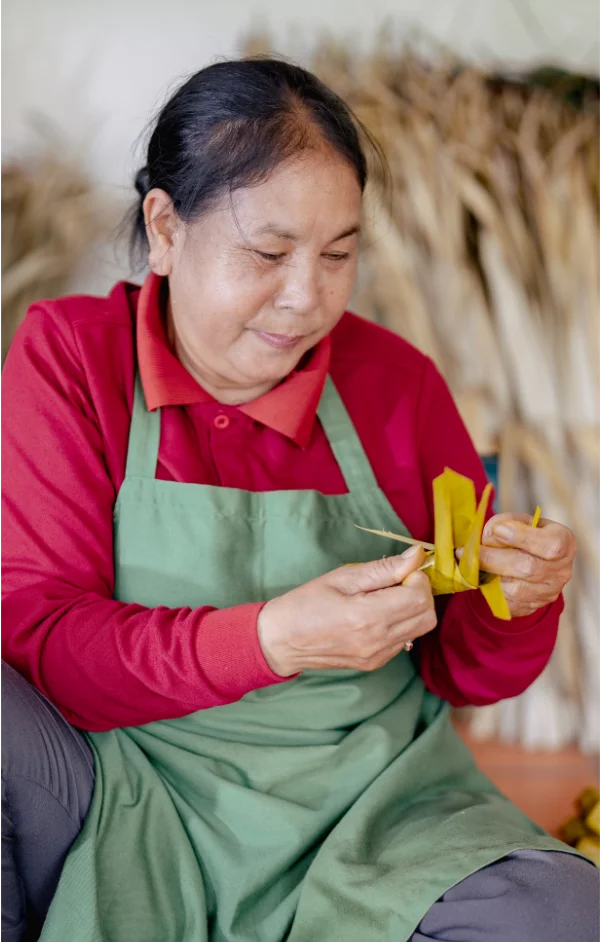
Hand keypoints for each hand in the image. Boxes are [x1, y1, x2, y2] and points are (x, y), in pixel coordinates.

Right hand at [257, 546, 436, 676]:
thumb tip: (415, 555)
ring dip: (412, 609)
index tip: (400, 570)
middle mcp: (378, 641)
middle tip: (397, 582)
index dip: (417, 579)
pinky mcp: (375, 663)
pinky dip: (401, 623)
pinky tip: (379, 614)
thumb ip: (383, 568)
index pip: (419, 598)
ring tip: (385, 597)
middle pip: (427, 617)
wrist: (282, 640)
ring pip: (419, 629)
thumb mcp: (343, 577)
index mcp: (368, 617)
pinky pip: (404, 640)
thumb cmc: (306, 602)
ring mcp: (378, 656)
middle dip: (420, 594)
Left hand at [475, 513, 576, 617]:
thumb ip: (505, 523)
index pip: (551, 545)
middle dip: (493, 558)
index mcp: (564, 542)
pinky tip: (484, 577)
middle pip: (528, 568)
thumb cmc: (525, 534)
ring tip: (476, 563)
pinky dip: (491, 590)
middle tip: (468, 551)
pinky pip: (507, 604)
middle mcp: (561, 571)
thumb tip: (490, 536)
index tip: (497, 530)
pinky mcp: (531, 607)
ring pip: (515, 589)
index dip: (522, 537)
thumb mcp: (520, 520)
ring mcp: (548, 593)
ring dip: (490, 575)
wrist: (531, 558)